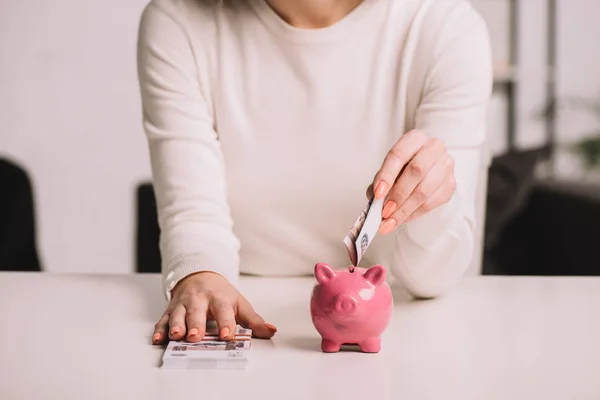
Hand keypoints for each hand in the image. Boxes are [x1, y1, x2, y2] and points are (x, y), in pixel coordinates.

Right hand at [152, 271, 276, 343]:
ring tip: (176, 336)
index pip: (224, 311)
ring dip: (176, 325)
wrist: (199, 275)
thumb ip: (254, 320)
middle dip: (196, 324)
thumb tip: (271, 331)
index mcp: (219, 298)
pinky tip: (158, 339)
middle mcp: (199, 300)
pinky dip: (160, 329)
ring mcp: (183, 304)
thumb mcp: (239, 303)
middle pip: (197, 312)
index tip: (227, 335)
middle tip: (195, 337)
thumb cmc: (221, 294)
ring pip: (178, 314)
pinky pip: (163, 319)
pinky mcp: (171, 310)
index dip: (226, 323)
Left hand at [367, 130, 455, 233]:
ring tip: (390, 221)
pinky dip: (414, 214)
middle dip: (398, 194)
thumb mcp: (389, 169)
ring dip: (405, 209)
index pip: (398, 154)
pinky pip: (432, 203)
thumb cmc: (404, 168)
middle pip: (416, 170)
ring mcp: (446, 165)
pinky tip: (402, 219)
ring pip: (424, 190)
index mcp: (415, 139)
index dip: (387, 175)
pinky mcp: (450, 184)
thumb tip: (375, 199)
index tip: (377, 194)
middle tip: (384, 212)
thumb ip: (381, 181)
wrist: (426, 172)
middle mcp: (434, 148)